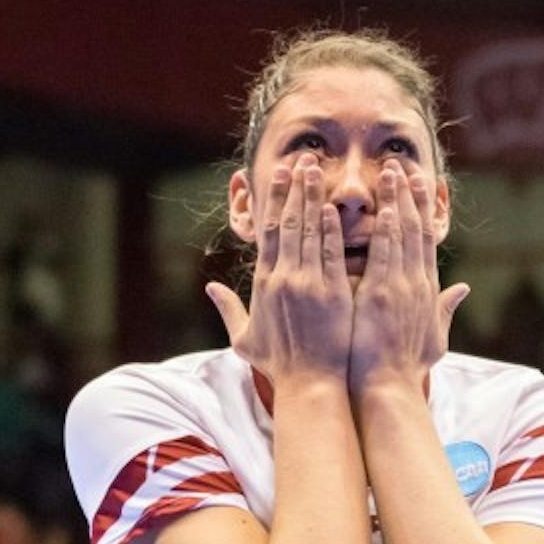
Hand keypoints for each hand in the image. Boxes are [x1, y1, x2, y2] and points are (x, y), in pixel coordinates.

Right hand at [207, 157, 353, 386]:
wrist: (309, 384)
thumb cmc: (280, 365)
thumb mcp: (245, 338)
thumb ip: (228, 308)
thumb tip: (210, 288)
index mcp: (264, 283)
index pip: (268, 232)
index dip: (273, 200)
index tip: (278, 174)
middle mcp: (283, 278)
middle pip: (287, 223)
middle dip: (293, 188)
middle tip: (300, 159)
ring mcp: (308, 284)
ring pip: (308, 232)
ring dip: (312, 198)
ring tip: (316, 170)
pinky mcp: (332, 293)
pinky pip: (331, 253)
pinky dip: (331, 229)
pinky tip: (333, 206)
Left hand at [349, 162, 467, 394]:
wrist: (387, 388)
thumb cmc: (404, 368)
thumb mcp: (433, 337)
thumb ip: (445, 309)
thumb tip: (463, 290)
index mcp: (425, 289)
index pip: (424, 240)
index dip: (421, 209)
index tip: (416, 183)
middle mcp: (415, 283)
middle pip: (413, 229)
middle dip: (406, 195)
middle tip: (398, 166)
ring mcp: (398, 287)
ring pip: (398, 234)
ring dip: (392, 201)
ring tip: (385, 173)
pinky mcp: (379, 295)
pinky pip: (378, 253)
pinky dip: (376, 228)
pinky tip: (371, 205)